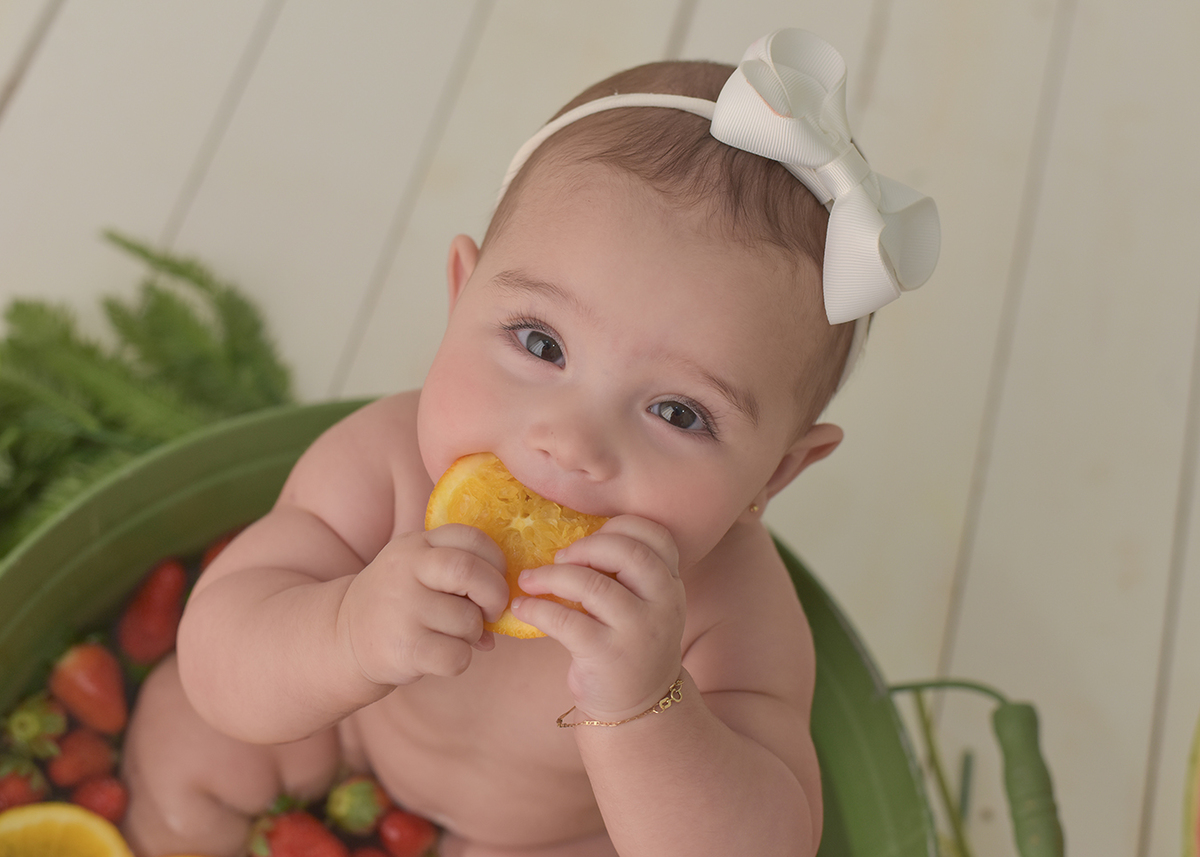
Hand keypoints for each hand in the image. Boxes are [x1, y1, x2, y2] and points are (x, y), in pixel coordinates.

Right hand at [339, 525, 508, 686]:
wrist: (344, 636)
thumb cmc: (400, 601)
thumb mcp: (418, 570)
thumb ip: (460, 572)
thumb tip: (509, 604)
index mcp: (416, 545)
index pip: (471, 537)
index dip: (496, 560)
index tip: (494, 579)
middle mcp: (405, 571)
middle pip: (468, 570)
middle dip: (494, 594)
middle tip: (492, 611)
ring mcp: (402, 609)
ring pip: (467, 620)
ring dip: (473, 633)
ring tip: (454, 635)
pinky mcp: (403, 648)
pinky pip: (456, 656)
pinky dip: (460, 660)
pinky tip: (441, 655)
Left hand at [511, 515, 685, 721]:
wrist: (639, 707)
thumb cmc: (630, 644)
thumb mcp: (643, 605)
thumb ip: (624, 572)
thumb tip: (570, 537)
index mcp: (671, 584)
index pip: (656, 536)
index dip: (618, 526)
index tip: (588, 538)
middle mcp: (663, 605)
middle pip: (627, 552)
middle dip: (585, 546)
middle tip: (558, 557)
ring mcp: (638, 632)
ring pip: (592, 585)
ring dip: (551, 576)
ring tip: (528, 580)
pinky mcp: (608, 656)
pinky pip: (566, 621)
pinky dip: (537, 609)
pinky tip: (522, 608)